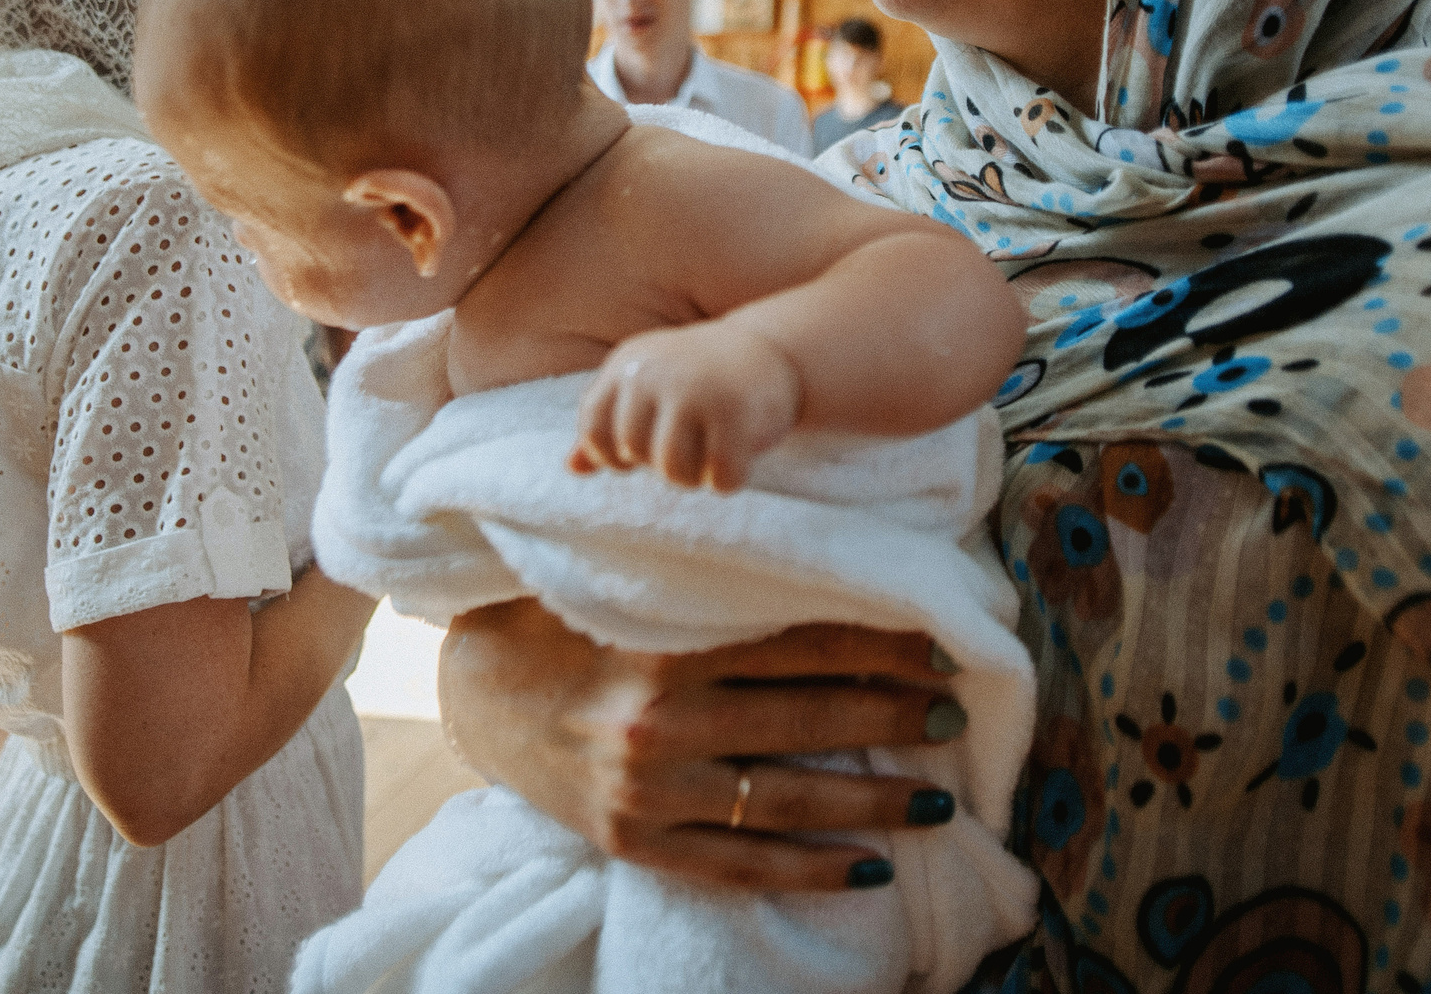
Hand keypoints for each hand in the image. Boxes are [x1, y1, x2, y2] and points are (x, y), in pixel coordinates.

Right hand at [439, 598, 967, 892]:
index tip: (939, 642)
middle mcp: (662, 721)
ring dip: (873, 800)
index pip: (800, 641)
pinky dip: (810, 870)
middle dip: (892, 715)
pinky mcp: (638, 843)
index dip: (879, 642)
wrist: (476, 694)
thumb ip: (715, 582)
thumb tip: (824, 560)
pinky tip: (871, 868)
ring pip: (787, 798)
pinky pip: (741, 866)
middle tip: (954, 712)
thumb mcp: (634, 585)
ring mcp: (650, 791)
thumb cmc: (570, 622)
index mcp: (667, 645)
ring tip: (938, 799)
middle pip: (808, 718)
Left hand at [571, 321, 801, 490]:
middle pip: (635, 453)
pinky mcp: (735, 413)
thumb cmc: (700, 377)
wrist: (772, 351)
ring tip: (709, 457)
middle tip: (689, 449)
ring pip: (673, 470)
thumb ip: (610, 423)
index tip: (638, 454)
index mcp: (629, 363)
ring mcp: (696, 391)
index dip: (611, 455)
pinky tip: (738, 459)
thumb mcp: (649, 387)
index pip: (594, 427)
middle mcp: (657, 373)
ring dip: (693, 477)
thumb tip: (572, 467)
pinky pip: (719, 477)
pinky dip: (729, 480)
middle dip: (660, 465)